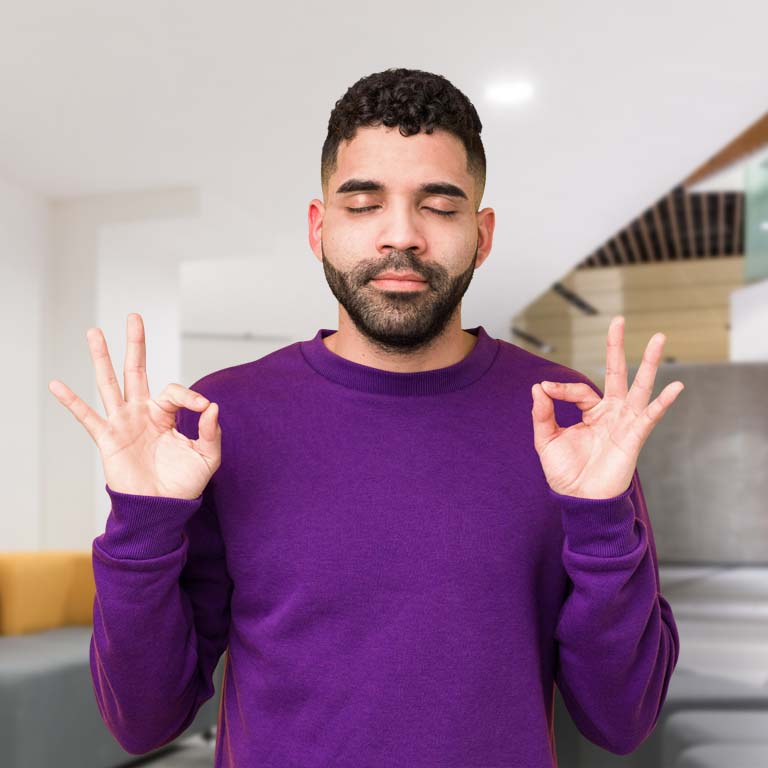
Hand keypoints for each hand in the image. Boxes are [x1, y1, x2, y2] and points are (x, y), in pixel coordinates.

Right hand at [48, 313, 220, 499]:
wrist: (162, 509)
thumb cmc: (183, 484)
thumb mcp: (207, 457)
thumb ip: (211, 432)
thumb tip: (213, 407)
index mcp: (165, 415)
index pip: (174, 391)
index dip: (190, 397)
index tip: (203, 408)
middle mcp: (142, 413)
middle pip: (136, 371)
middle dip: (135, 344)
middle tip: (134, 316)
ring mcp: (123, 423)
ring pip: (110, 384)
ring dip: (102, 358)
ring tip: (94, 332)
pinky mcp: (108, 439)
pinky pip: (87, 417)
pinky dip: (71, 401)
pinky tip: (57, 384)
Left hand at [530, 315, 683, 498]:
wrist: (579, 500)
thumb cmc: (565, 472)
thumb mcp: (546, 440)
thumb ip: (542, 414)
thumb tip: (538, 386)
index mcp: (590, 412)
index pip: (578, 389)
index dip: (560, 388)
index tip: (545, 390)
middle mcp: (610, 412)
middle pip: (616, 374)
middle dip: (617, 348)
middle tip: (618, 320)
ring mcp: (624, 422)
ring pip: (638, 386)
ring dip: (648, 363)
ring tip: (659, 338)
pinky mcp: (634, 436)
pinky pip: (650, 416)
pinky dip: (663, 401)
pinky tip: (676, 385)